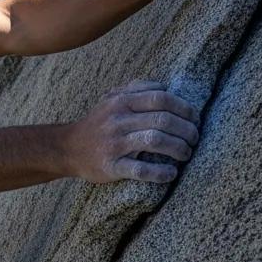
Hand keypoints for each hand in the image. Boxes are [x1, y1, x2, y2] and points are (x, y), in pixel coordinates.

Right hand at [66, 80, 199, 183]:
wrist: (67, 148)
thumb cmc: (97, 123)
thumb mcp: (111, 98)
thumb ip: (136, 88)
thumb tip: (165, 87)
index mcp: (121, 100)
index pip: (162, 98)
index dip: (184, 108)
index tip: (194, 119)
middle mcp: (118, 119)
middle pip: (163, 120)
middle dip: (187, 130)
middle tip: (194, 139)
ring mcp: (114, 143)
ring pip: (156, 141)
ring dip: (179, 148)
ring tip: (186, 154)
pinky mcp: (111, 166)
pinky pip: (141, 171)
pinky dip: (160, 173)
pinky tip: (171, 173)